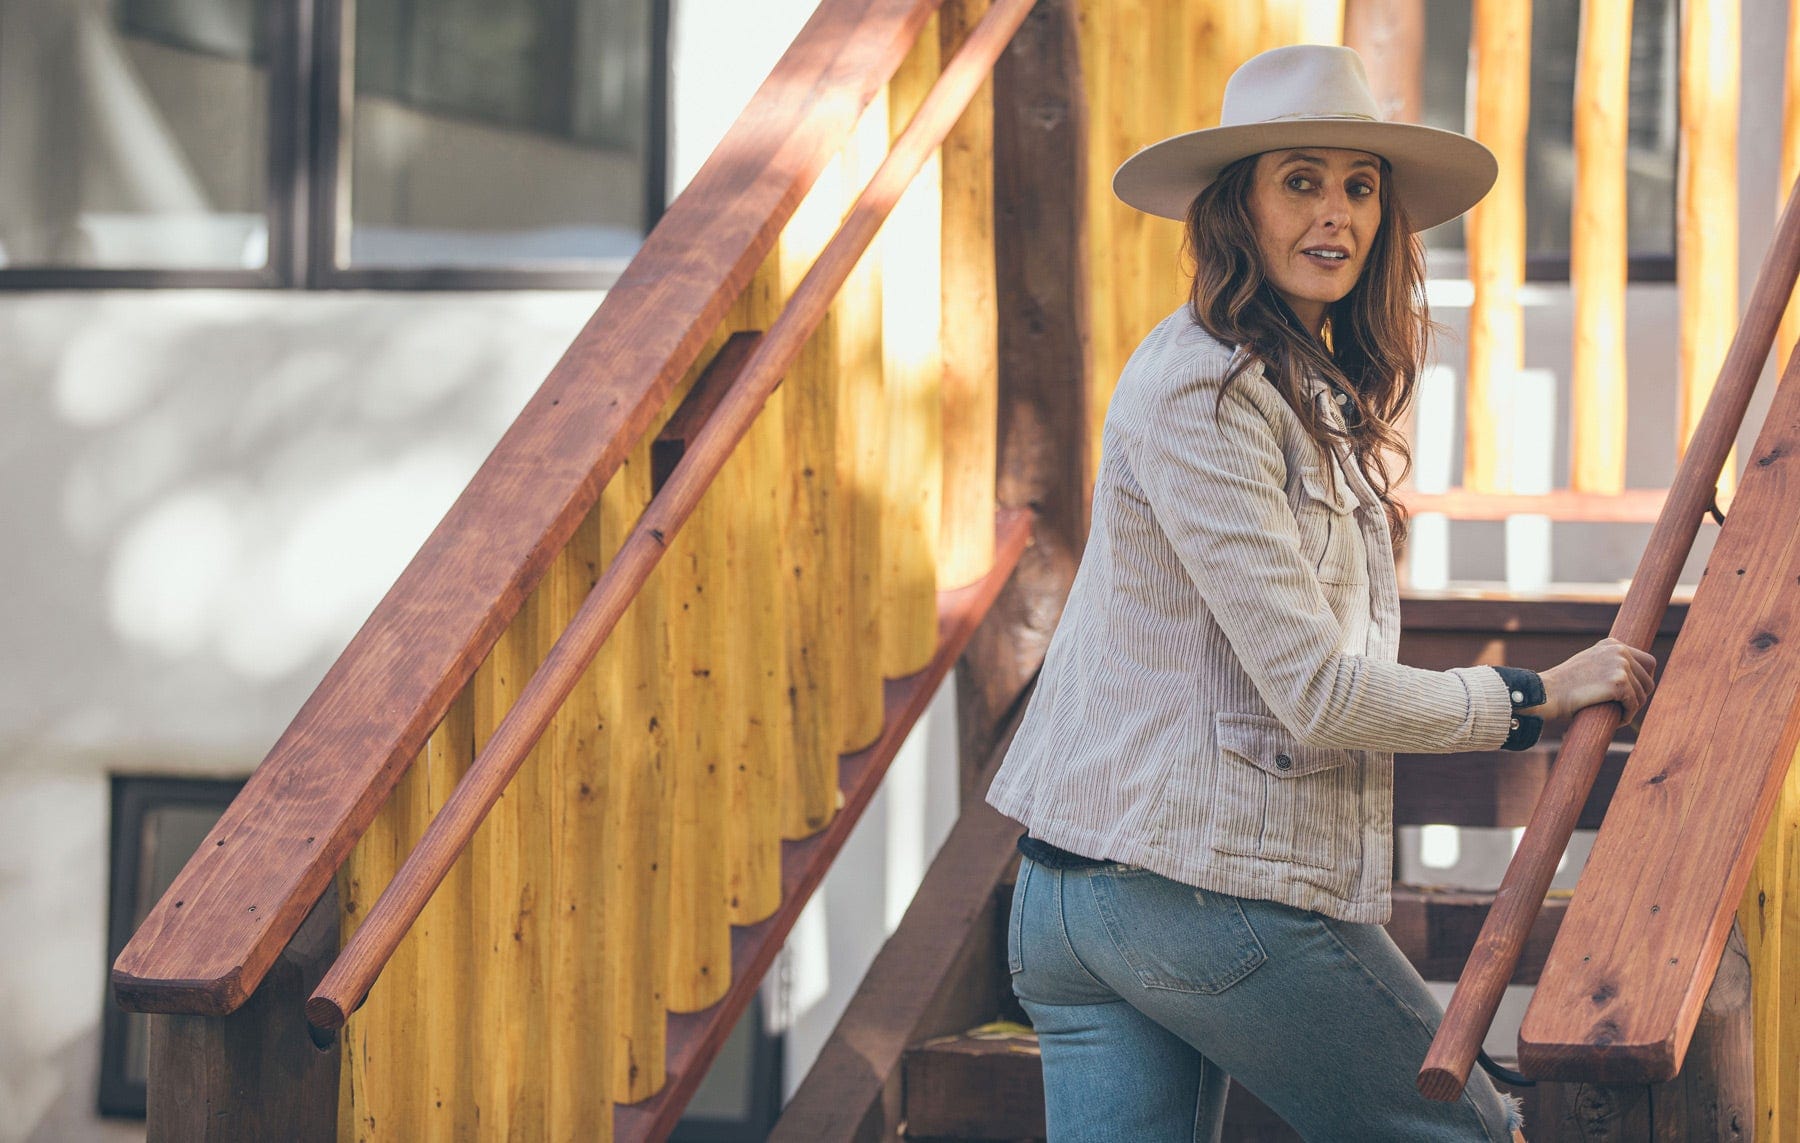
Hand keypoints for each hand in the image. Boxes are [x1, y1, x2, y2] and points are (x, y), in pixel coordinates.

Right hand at [1526, 637, 1657, 723]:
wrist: (1548, 692)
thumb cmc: (1564, 685)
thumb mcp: (1589, 664)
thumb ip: (1608, 664)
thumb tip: (1629, 679)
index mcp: (1613, 644)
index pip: (1648, 662)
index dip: (1645, 681)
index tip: (1636, 694)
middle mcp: (1619, 651)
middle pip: (1648, 680)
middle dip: (1639, 698)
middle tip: (1625, 709)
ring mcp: (1620, 665)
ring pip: (1641, 695)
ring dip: (1631, 709)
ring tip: (1616, 715)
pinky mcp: (1619, 683)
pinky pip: (1633, 705)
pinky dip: (1626, 716)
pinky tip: (1616, 720)